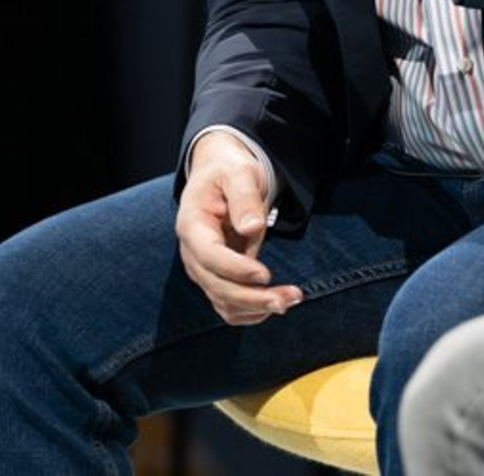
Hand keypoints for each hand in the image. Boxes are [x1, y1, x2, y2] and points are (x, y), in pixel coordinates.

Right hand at [175, 131, 301, 324]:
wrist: (219, 175)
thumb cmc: (228, 171)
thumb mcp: (238, 173)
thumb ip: (244, 198)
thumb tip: (252, 228)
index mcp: (192, 225)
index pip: (209, 256)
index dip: (236, 269)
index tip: (265, 275)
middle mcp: (193, 253)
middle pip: (217, 286)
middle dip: (253, 297)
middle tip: (291, 297)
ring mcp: (203, 269)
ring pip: (224, 301)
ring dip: (257, 308)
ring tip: (292, 299)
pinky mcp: (217, 277)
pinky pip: (229, 305)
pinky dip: (251, 312)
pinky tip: (276, 304)